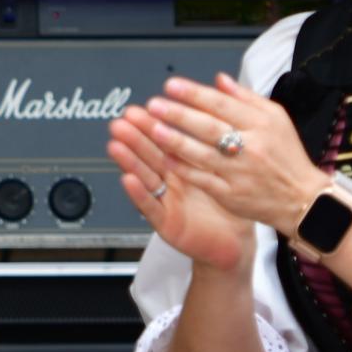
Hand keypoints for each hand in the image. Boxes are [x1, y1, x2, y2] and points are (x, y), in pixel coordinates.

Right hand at [108, 102, 256, 270]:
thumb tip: (223, 109)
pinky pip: (151, 208)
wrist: (234, 245)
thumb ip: (220, 140)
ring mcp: (167, 201)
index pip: (167, 140)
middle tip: (123, 119)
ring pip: (146, 177)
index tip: (146, 106)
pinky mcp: (166, 223)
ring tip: (117, 143)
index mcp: (186, 166)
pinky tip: (128, 179)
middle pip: (151, 155)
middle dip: (136, 136)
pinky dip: (139, 194)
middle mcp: (172, 181)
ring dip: (129, 160)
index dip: (155, 123)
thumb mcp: (229, 169)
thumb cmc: (233, 208)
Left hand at [113, 75, 317, 238]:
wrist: (303, 199)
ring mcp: (240, 173)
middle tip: (155, 104)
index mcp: (261, 124)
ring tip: (154, 129)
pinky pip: (203, 180)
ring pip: (203, 154)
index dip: (195, 94)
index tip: (172, 85)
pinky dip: (184, 169)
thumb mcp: (276, 119)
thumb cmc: (287, 156)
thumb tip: (219, 79)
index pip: (222, 105)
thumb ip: (245, 98)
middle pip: (210, 127)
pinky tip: (166, 158)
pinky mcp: (232, 195)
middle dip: (180, 115)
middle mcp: (251, 147)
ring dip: (176, 141)